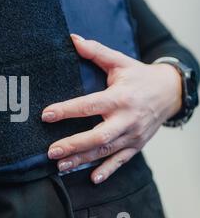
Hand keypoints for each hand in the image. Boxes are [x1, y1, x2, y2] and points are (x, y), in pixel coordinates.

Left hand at [42, 34, 182, 183]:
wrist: (171, 92)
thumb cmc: (140, 76)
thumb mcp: (119, 61)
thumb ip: (96, 52)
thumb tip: (72, 39)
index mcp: (120, 97)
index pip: (89, 105)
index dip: (67, 110)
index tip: (46, 114)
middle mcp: (127, 119)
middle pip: (98, 136)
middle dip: (73, 145)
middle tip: (50, 151)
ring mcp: (133, 135)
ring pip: (105, 151)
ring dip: (82, 160)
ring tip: (60, 165)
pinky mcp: (136, 145)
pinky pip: (121, 161)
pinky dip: (107, 170)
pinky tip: (92, 178)